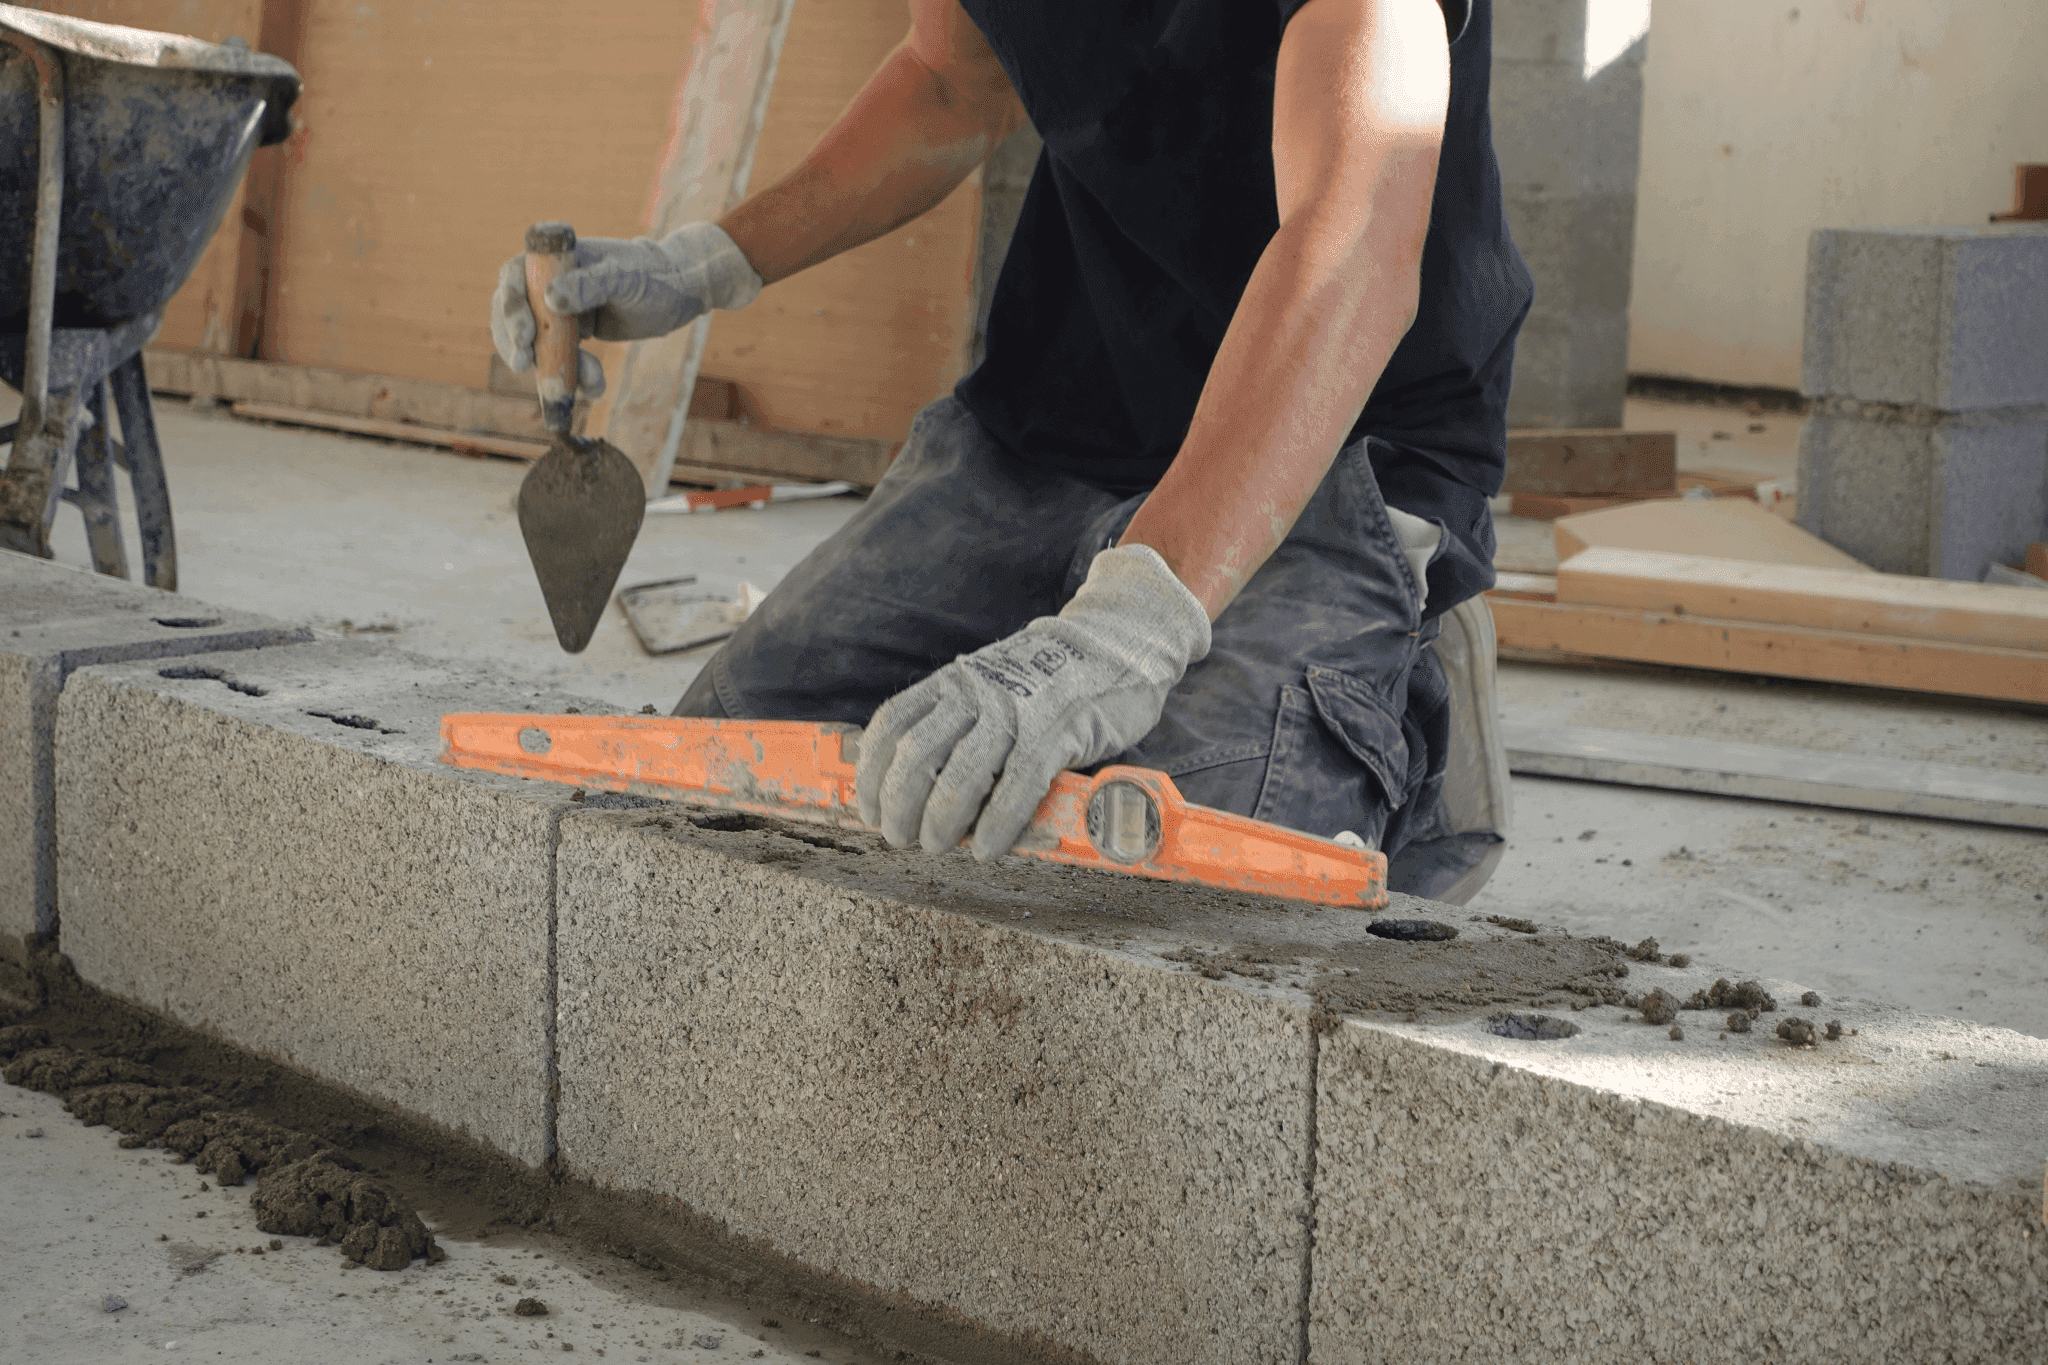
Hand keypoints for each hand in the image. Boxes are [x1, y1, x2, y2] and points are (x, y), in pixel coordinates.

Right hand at [488, 222, 763, 396]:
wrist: (677, 293)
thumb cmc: (652, 274)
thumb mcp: (624, 277)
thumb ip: (590, 285)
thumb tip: (551, 298)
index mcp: (554, 258)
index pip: (514, 279)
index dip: (510, 308)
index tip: (524, 335)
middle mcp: (548, 282)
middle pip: (512, 314)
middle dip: (517, 343)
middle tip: (525, 366)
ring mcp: (558, 311)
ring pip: (536, 343)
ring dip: (554, 367)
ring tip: (590, 380)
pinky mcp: (572, 334)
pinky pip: (561, 359)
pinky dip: (574, 376)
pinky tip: (595, 386)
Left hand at [855, 544, 1211, 859]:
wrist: (1117, 643)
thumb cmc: (1050, 678)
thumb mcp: (992, 684)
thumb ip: (960, 721)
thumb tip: (924, 781)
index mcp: (954, 682)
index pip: (893, 726)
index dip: (871, 773)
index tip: (867, 808)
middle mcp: (976, 694)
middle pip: (916, 755)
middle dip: (899, 805)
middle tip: (899, 838)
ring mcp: (1016, 712)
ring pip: (960, 775)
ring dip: (940, 820)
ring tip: (935, 846)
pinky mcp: (1056, 733)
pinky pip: (1017, 786)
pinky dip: (997, 823)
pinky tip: (987, 847)